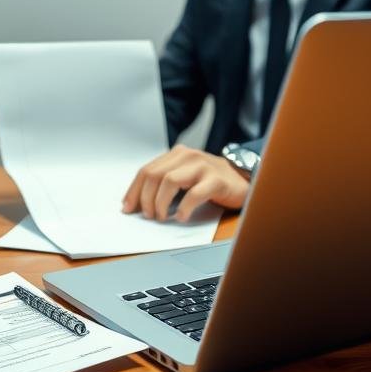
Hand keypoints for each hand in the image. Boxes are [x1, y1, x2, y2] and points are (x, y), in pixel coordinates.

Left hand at [122, 144, 249, 222]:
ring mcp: (203, 166)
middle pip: (154, 175)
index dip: (134, 190)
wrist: (243, 179)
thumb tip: (138, 202)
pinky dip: (184, 207)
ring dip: (160, 202)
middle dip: (145, 198)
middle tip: (148, 216)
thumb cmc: (210, 180)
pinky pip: (195, 193)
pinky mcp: (217, 180)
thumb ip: (164, 182)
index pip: (146, 170)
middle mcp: (188, 156)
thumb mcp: (185, 176)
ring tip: (162, 217)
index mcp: (177, 154)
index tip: (128, 208)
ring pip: (170, 181)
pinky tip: (181, 216)